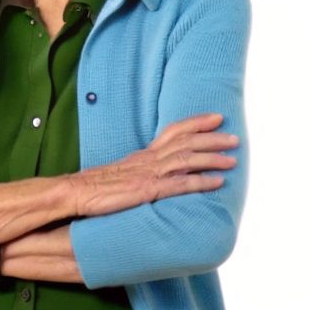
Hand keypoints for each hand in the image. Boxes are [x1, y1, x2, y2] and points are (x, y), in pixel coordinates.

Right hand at [67, 112, 238, 217]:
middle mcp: (149, 159)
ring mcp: (148, 174)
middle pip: (186, 142)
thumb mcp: (120, 174)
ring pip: (187, 160)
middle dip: (213, 139)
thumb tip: (152, 175)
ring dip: (212, 159)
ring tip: (233, 159)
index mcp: (144, 154)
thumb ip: (138, 172)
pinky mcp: (146, 190)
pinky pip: (179, 185)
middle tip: (235, 137)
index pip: (174, 131)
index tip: (217, 117)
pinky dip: (200, 182)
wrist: (73, 192)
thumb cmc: (94, 187)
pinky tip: (217, 183)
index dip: (197, 122)